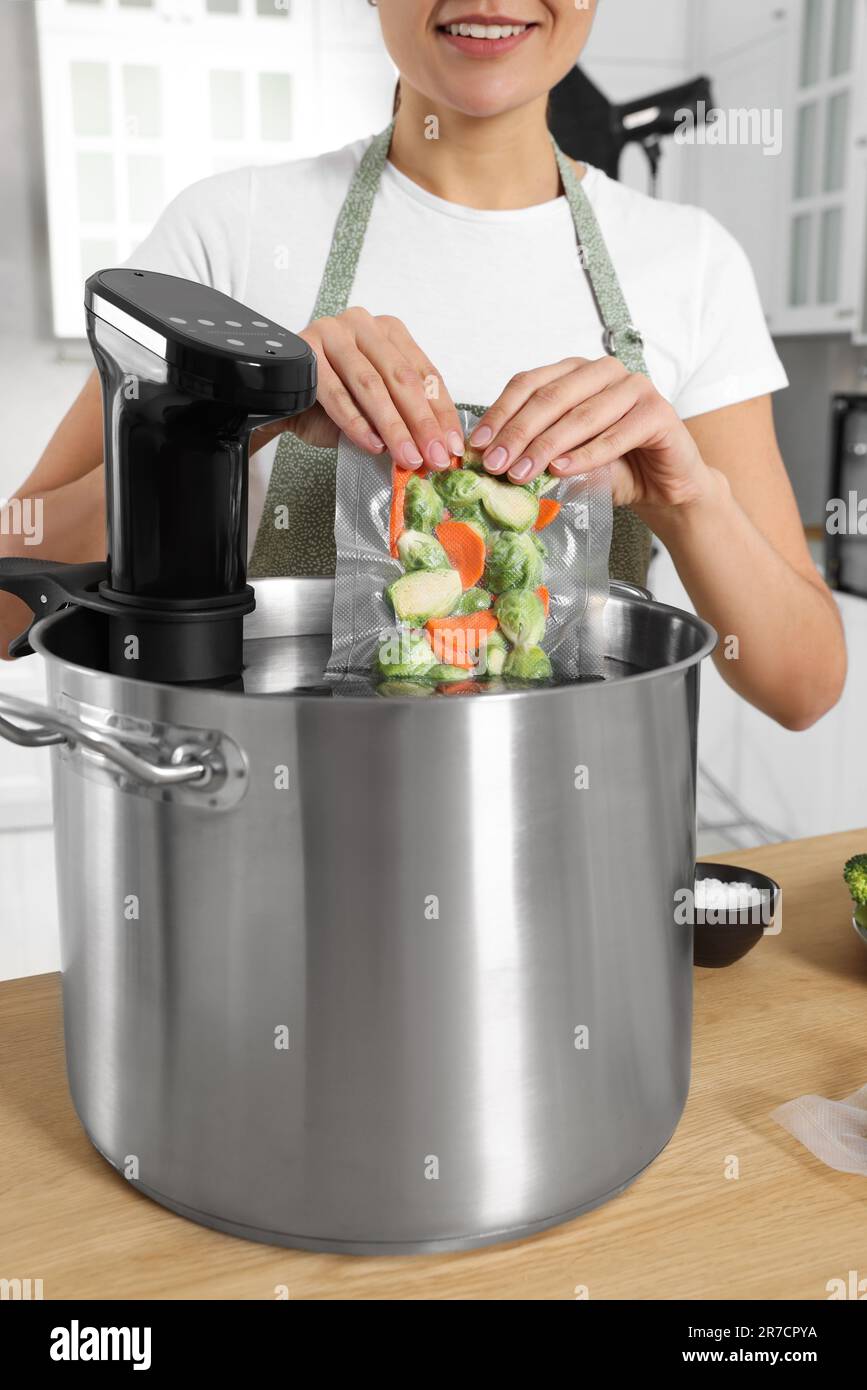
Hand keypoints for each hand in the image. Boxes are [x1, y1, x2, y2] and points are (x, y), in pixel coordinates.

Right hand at [284, 308, 463, 470]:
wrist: (282, 400)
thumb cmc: (332, 401)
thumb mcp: (377, 405)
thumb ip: (404, 415)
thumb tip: (437, 447)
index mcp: (389, 332)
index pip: (424, 372)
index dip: (441, 412)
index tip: (450, 445)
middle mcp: (363, 325)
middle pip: (401, 378)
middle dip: (421, 423)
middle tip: (433, 456)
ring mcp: (332, 333)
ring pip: (371, 385)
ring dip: (392, 427)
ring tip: (405, 456)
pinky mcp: (305, 349)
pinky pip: (336, 392)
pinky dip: (356, 423)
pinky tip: (371, 444)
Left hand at [468, 356, 713, 511]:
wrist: (663, 488)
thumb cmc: (613, 469)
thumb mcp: (565, 458)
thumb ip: (535, 451)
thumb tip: (489, 458)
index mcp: (575, 373)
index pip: (529, 384)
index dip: (500, 414)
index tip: (477, 446)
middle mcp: (604, 371)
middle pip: (551, 397)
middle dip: (518, 434)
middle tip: (494, 464)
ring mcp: (635, 387)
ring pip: (580, 415)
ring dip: (546, 446)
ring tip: (521, 473)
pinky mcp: (659, 412)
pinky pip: (615, 435)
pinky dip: (586, 455)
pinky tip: (561, 471)